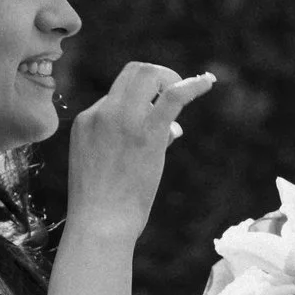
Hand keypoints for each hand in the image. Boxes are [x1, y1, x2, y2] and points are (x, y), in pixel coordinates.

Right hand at [66, 62, 215, 237]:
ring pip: (149, 74)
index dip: (142, 104)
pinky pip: (174, 96)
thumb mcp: (104, 165)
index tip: (157, 123)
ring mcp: (123, 119)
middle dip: (158, 77)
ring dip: (171, 79)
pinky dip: (193, 85)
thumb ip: (130, 141)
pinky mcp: (147, 132)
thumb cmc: (103, 205)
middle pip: (133, 71)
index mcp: (86, 120)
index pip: (117, 94)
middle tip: (173, 94)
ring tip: (187, 90)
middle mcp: (103, 112)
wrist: (99, 223)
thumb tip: (172, 129)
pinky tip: (208, 82)